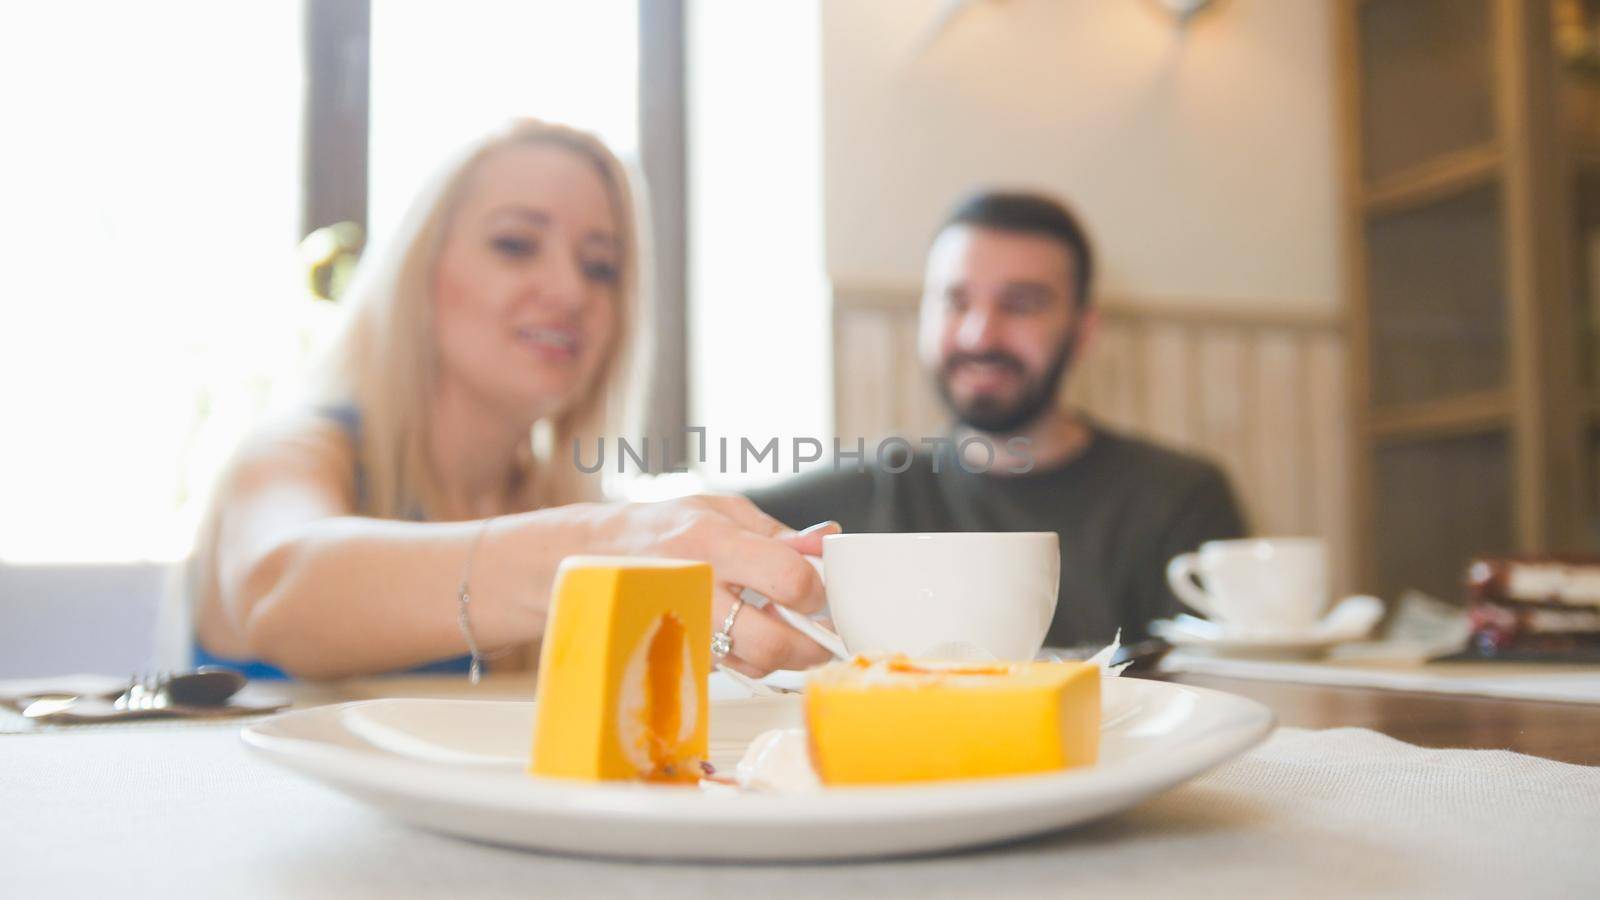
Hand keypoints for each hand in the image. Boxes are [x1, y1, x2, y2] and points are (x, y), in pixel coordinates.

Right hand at [593, 495, 839, 675]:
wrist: (596, 556)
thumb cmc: (667, 529)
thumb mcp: (723, 511)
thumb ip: (780, 533)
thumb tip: (826, 542)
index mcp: (710, 542)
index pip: (787, 579)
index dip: (818, 589)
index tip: (823, 589)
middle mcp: (695, 589)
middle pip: (773, 641)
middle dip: (811, 640)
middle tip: (822, 626)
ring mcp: (684, 630)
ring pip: (757, 665)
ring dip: (786, 653)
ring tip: (785, 625)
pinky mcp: (679, 656)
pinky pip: (736, 671)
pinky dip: (757, 660)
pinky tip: (753, 635)